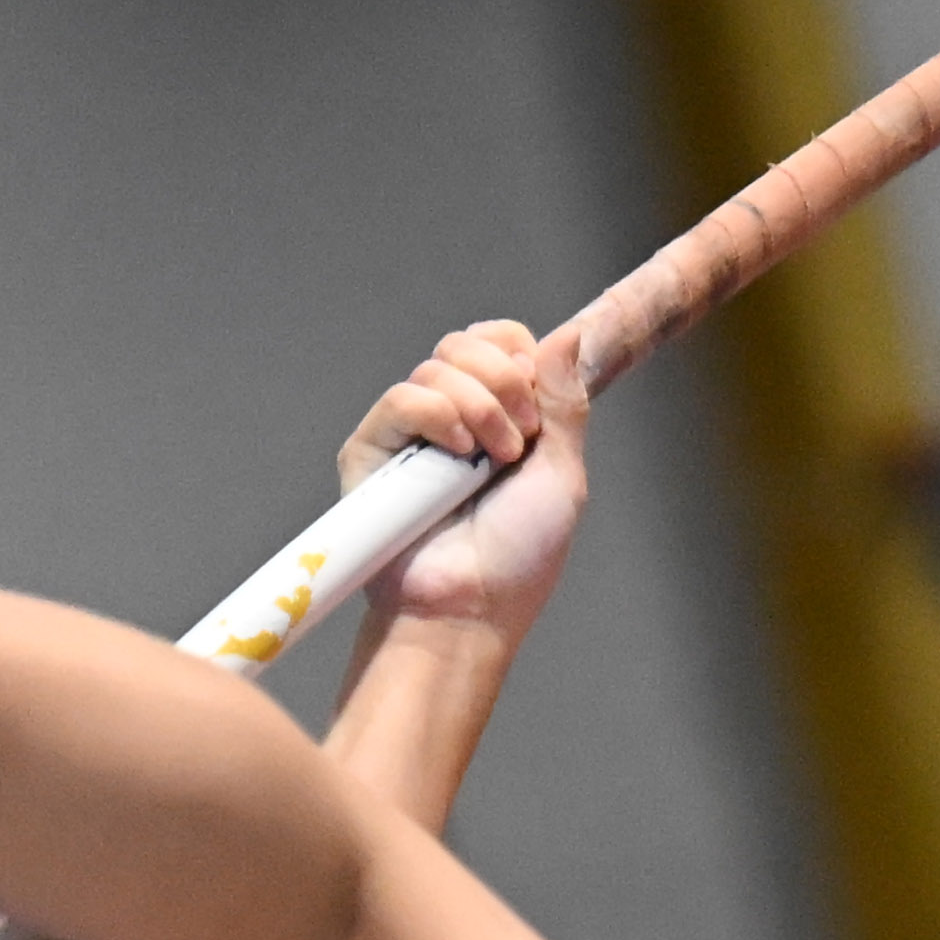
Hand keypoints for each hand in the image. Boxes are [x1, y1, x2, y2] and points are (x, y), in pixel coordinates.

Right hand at [343, 321, 589, 644]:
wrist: (470, 607)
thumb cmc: (518, 557)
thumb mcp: (562, 473)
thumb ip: (565, 401)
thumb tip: (569, 332)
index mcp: (496, 416)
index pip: (498, 341)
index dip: (519, 354)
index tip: (536, 405)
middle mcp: (450, 419)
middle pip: (465, 344)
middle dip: (504, 379)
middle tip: (518, 441)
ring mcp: (408, 435)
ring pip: (437, 366)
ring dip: (479, 406)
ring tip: (491, 461)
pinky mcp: (371, 453)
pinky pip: (401, 399)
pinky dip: (437, 416)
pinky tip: (455, 454)